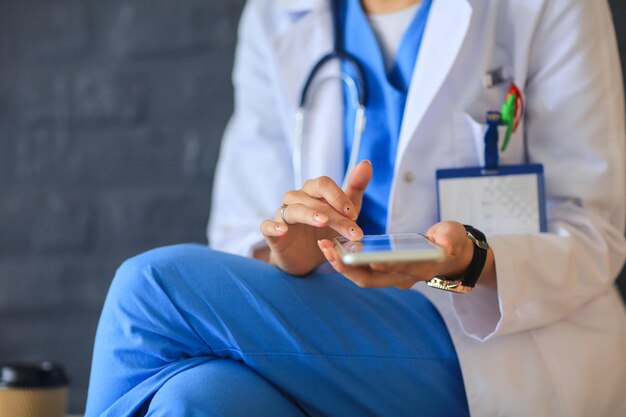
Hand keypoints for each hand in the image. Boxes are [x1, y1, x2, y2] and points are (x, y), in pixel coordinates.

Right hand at [260, 160, 372, 275]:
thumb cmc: (325, 229)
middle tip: (352, 230)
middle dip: (334, 213)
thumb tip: (366, 163)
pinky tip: (283, 230)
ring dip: (310, 215)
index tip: (354, 214)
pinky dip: (274, 226)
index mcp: (313, 191)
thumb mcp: (345, 211)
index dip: (338, 196)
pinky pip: (267, 226)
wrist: (307, 257)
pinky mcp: (272, 233)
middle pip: (312, 197)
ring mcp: (283, 215)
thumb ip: (354, 188)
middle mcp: (297, 198)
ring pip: (294, 209)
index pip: (323, 184)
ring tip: (323, 222)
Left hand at [318, 221, 474, 289]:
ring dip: (342, 264)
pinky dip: (346, 260)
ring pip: (362, 276)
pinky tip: (332, 246)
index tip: (366, 257)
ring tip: (324, 246)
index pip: (399, 269)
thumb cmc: (452, 243)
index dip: (383, 264)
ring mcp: (392, 276)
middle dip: (349, 267)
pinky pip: (361, 270)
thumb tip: (443, 241)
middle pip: (371, 278)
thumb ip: (449, 238)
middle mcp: (403, 277)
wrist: (451, 255)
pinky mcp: (384, 271)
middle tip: (330, 251)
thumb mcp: (454, 237)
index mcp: (421, 268)